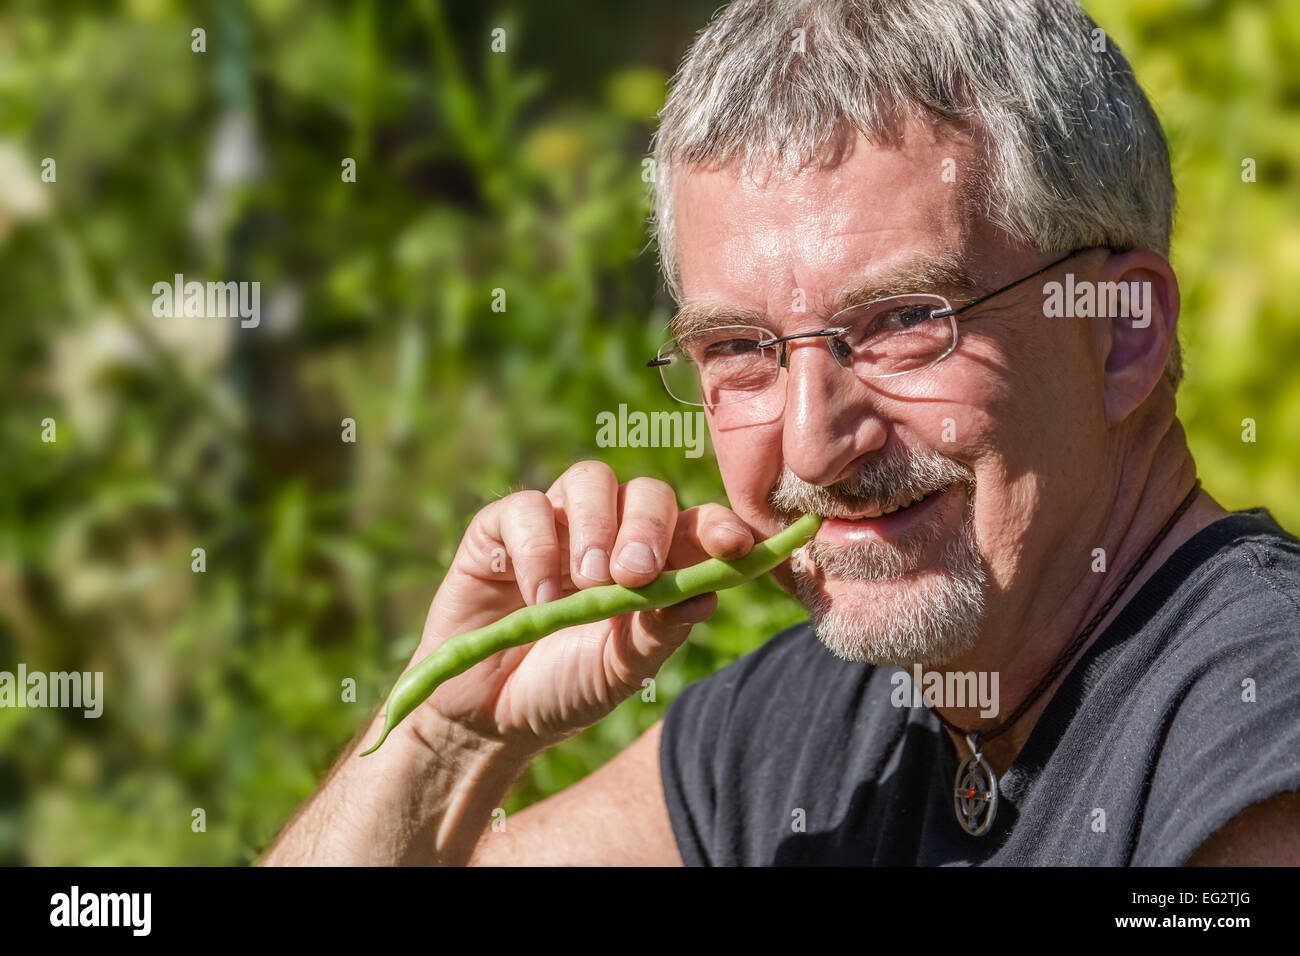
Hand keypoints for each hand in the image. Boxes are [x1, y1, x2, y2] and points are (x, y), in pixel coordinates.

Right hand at [401, 461, 756, 755]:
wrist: (491, 718)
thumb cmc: (566, 689)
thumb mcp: (622, 669)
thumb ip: (660, 631)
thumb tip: (708, 594)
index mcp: (653, 563)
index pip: (694, 527)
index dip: (717, 527)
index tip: (735, 546)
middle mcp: (608, 533)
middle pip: (645, 492)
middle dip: (648, 527)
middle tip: (636, 574)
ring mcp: (555, 525)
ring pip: (589, 480)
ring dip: (597, 526)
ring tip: (590, 580)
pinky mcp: (498, 531)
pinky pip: (524, 508)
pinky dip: (537, 546)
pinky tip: (541, 595)